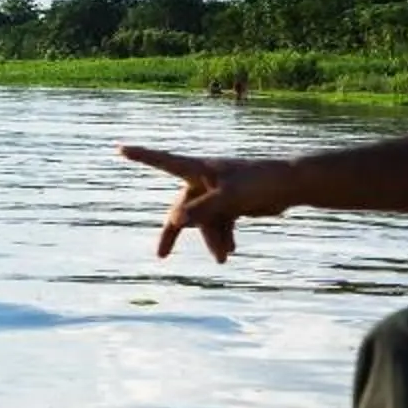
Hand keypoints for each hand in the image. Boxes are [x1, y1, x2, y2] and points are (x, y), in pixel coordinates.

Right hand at [117, 147, 293, 261]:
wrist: (288, 186)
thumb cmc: (257, 184)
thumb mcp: (227, 198)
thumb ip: (201, 210)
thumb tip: (174, 220)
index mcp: (198, 169)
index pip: (162, 161)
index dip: (140, 156)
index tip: (119, 148)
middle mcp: (203, 180)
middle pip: (180, 208)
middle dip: (173, 233)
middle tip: (160, 256)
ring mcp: (216, 193)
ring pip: (203, 221)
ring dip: (211, 239)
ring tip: (224, 258)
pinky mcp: (230, 204)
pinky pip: (219, 224)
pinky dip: (223, 238)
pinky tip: (230, 252)